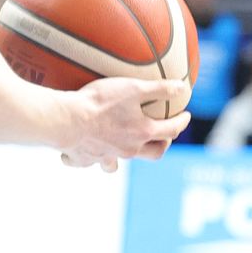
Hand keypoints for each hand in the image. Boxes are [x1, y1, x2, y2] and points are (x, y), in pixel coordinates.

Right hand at [58, 77, 190, 171]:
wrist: (66, 120)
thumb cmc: (99, 102)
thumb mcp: (132, 87)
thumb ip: (159, 88)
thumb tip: (182, 87)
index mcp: (142, 132)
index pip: (171, 129)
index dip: (181, 122)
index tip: (185, 116)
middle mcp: (128, 149)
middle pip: (153, 153)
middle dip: (162, 145)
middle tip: (163, 137)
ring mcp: (106, 157)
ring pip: (118, 165)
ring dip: (124, 159)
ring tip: (122, 150)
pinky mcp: (84, 160)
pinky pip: (88, 164)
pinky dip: (89, 160)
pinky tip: (86, 153)